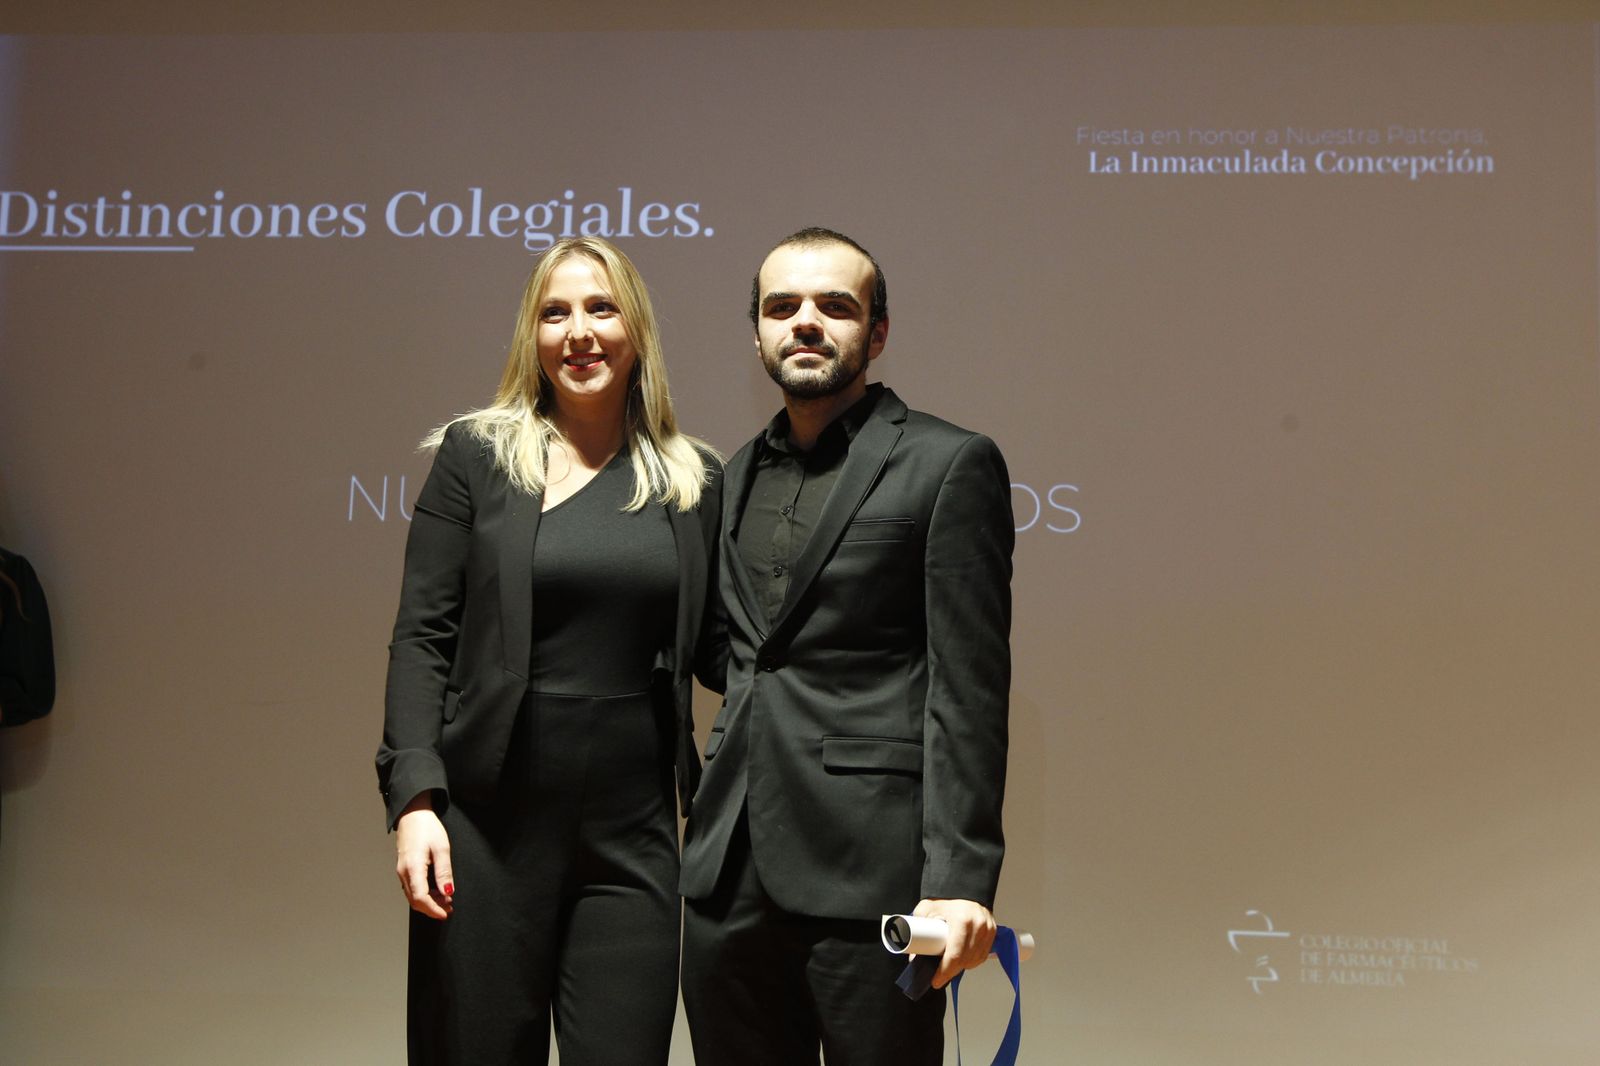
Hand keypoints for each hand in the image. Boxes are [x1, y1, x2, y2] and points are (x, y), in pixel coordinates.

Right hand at [395, 793, 453, 919]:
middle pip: (415, 900)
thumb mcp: (442, 848)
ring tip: (446, 899)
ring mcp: (402, 871)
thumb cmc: (427, 828)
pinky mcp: (404, 869)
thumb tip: (448, 892)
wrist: (413, 814)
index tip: (445, 913)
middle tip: (449, 908)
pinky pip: (412, 888)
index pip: (420, 898)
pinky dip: (424, 894)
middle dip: (432, 908)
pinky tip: (436, 890)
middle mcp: (404, 872)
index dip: (433, 909)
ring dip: (429, 902)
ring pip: (413, 895)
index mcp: (413, 868)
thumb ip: (444, 872)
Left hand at [913, 898, 995, 988]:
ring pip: (976, 959)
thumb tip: (913, 957)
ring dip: (963, 967)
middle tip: (938, 978)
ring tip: (949, 969)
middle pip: (965, 960)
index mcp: (962, 920)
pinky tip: (964, 962)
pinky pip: (983, 953)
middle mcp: (979, 926)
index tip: (935, 980)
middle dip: (951, 972)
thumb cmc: (944, 896)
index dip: (944, 971)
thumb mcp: (926, 909)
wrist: (963, 883)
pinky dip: (973, 960)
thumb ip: (917, 930)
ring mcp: (988, 929)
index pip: (954, 955)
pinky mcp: (993, 930)